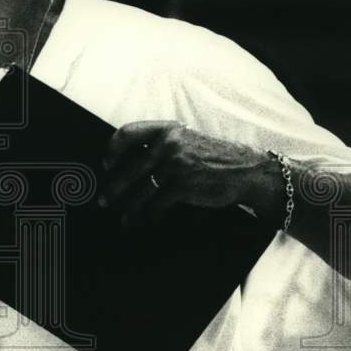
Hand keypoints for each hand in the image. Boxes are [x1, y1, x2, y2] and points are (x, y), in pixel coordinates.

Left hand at [98, 121, 281, 228]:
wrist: (246, 171)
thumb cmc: (215, 158)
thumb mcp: (187, 141)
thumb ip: (162, 145)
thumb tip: (130, 162)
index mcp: (168, 129)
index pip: (128, 133)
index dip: (112, 150)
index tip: (105, 165)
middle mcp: (169, 144)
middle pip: (129, 168)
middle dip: (114, 189)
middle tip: (104, 200)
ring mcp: (175, 165)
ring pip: (140, 191)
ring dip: (130, 209)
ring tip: (125, 219)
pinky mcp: (182, 186)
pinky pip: (156, 205)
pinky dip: (151, 216)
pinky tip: (150, 221)